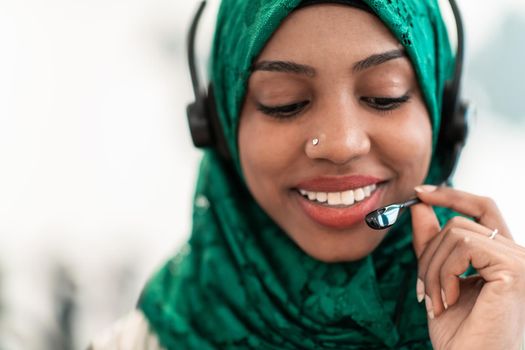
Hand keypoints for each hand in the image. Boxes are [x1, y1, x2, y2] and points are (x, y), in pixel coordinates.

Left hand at [410, 185, 524, 349]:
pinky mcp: (515, 269)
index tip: (419, 193)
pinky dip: (444, 273)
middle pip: (458, 222)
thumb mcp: (436, 277)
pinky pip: (463, 246)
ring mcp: (520, 260)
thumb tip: (419, 205)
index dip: (450, 195)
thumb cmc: (458, 330)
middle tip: (421, 289)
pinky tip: (449, 300)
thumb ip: (430, 242)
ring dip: (432, 269)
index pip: (481, 207)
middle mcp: (517, 254)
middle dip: (428, 253)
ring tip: (436, 300)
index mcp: (501, 255)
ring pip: (455, 233)